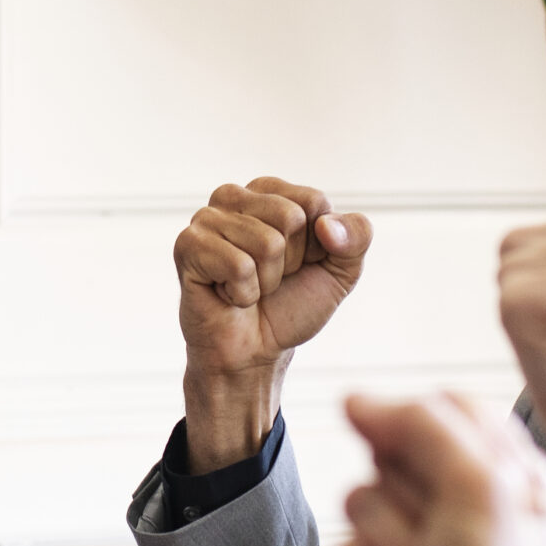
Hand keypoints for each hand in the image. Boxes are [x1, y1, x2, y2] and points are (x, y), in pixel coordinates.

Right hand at [175, 178, 373, 469]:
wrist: (255, 353)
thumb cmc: (291, 307)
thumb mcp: (341, 271)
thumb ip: (357, 237)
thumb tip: (326, 225)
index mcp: (269, 192)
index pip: (313, 201)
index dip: (316, 244)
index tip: (296, 265)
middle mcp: (233, 196)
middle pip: (290, 217)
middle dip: (290, 261)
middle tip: (269, 280)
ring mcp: (206, 219)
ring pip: (267, 243)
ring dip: (266, 281)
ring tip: (248, 288)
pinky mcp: (188, 246)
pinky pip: (239, 265)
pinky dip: (243, 293)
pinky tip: (228, 296)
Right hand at [333, 392, 545, 545]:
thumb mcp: (479, 488)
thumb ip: (418, 426)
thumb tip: (354, 400)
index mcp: (520, 481)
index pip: (450, 408)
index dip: (428, 430)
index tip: (439, 466)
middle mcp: (469, 512)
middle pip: (394, 451)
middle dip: (408, 499)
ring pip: (359, 499)